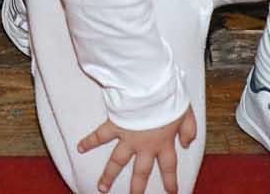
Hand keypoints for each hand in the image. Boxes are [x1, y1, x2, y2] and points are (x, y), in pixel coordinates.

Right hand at [78, 108, 195, 193]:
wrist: (150, 86)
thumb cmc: (169, 97)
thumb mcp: (186, 112)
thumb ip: (189, 130)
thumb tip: (186, 144)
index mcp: (163, 142)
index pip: (168, 167)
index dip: (170, 180)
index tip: (171, 192)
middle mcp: (144, 145)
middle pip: (141, 171)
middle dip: (137, 188)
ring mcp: (128, 137)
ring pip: (117, 161)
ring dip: (108, 175)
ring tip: (102, 188)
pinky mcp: (114, 125)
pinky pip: (100, 135)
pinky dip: (89, 141)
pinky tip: (80, 148)